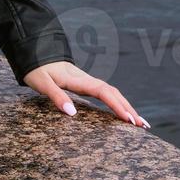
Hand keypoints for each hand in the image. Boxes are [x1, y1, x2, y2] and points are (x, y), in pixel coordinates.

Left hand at [22, 61, 149, 128]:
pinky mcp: (86, 84)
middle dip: (129, 109)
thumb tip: (72, 113)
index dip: (117, 105)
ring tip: (141, 123)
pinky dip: (118, 103)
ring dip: (127, 106)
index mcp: (78, 80)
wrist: (35, 53)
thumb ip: (56, 96)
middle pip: (114, 93)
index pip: (103, 92)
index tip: (128, 120)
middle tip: (143, 126)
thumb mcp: (42, 83)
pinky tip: (124, 113)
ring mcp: (88, 81)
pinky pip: (107, 93)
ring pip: (113, 93)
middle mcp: (87, 79)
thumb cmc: (37, 70)